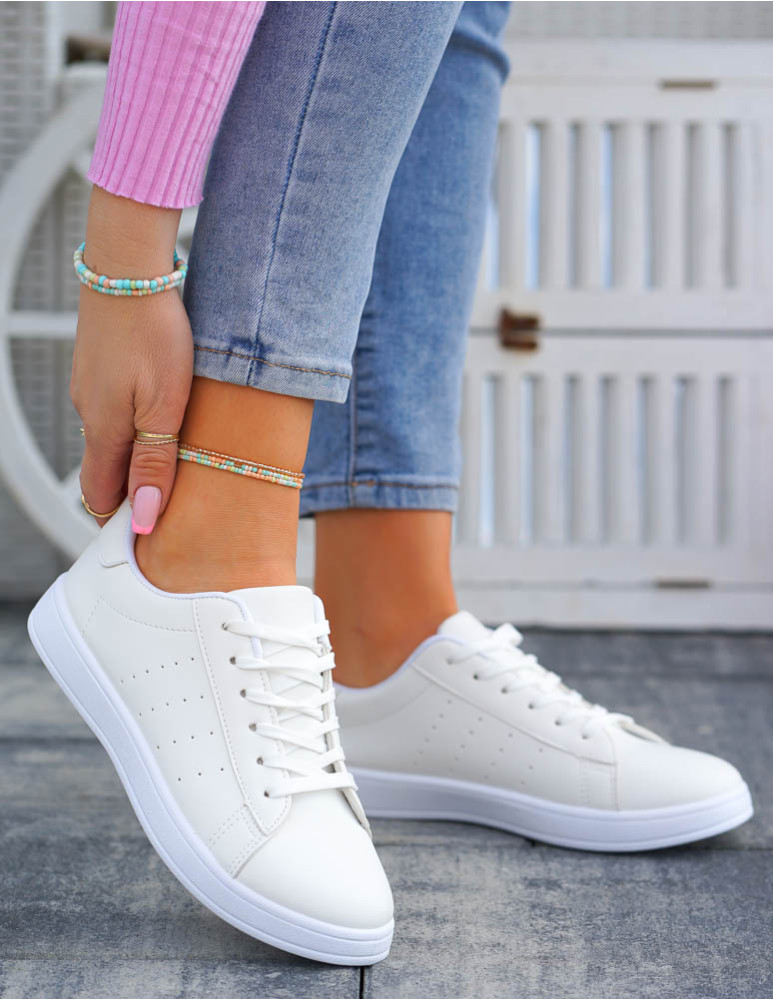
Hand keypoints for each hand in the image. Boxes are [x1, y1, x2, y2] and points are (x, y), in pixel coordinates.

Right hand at [71, 188, 191, 532]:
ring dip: (138, 456)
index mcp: (104, 431)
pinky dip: (136, 425)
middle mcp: (89, 413)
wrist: (129, 268)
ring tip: (176, 462)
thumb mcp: (164, 407)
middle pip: (106, 470)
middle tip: (171, 503)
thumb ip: (154, 463)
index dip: (119, 519)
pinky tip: (162, 416)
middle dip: (132, 491)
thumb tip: (142, 519)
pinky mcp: (100, 366)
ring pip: (112, 438)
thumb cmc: (154, 335)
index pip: (98, 496)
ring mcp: (91, 387)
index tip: (148, 534)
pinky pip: (115, 409)